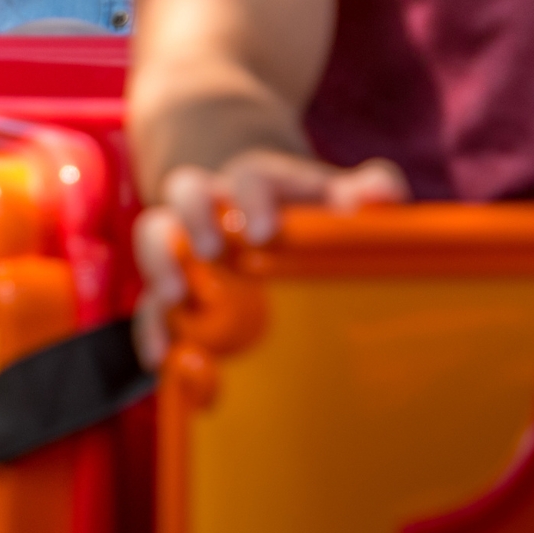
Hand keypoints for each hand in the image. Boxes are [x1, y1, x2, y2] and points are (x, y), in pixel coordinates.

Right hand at [129, 148, 405, 366]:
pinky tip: (161, 357)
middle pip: (186, 188)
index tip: (261, 231)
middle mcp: (214, 202)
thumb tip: (384, 192)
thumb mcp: (334, 194)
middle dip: (193, 217)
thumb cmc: (304, 208)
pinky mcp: (170, 282)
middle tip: (209, 249)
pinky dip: (150, 326)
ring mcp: (185, 239)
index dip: (252, 198)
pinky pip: (148, 298)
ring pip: (154, 232)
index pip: (251, 175)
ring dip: (159, 262)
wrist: (256, 203)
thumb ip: (364, 190)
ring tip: (175, 296)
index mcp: (257, 180)